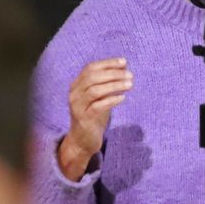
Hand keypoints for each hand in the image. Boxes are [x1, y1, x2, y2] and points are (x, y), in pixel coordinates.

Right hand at [59, 58, 130, 180]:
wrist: (82, 140)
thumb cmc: (93, 116)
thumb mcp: (99, 97)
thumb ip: (106, 83)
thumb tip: (123, 68)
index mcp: (76, 85)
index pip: (91, 68)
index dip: (108, 63)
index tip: (124, 62)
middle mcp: (74, 94)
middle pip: (93, 77)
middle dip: (113, 74)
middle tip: (130, 75)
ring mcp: (78, 107)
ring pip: (95, 90)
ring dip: (114, 85)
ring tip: (130, 84)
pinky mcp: (84, 119)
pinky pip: (97, 106)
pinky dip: (111, 100)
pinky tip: (122, 98)